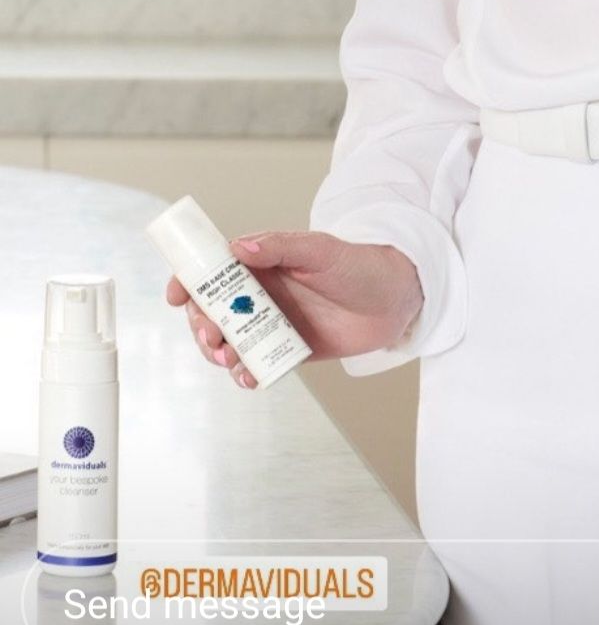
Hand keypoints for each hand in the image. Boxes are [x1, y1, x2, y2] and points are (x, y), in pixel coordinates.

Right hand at [164, 230, 423, 388]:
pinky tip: (249, 377)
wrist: (395, 300)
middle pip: (213, 312)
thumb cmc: (359, 265)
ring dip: (218, 353)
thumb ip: (281, 247)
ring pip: (228, 342)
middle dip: (202, 326)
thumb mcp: (320, 250)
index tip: (176, 296)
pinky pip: (255, 364)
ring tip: (229, 359)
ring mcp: (272, 324)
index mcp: (262, 265)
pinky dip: (244, 373)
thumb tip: (239, 248)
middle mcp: (261, 295)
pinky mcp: (286, 351)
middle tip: (211, 337)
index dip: (188, 282)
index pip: (213, 271)